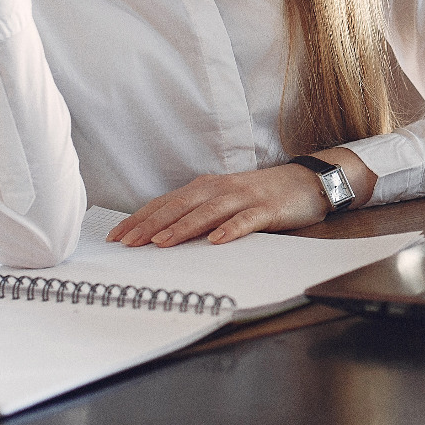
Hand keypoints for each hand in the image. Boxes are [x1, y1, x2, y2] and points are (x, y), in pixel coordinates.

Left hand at [110, 156, 372, 246]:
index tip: (116, 236)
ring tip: (161, 243)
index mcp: (207, 188)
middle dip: (151, 224)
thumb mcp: (226, 201)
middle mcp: (221, 188)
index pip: (166, 202)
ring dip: (183, 227)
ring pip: (207, 212)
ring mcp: (244, 197)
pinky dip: (230, 229)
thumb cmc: (262, 196)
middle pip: (180, 205)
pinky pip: (246, 220)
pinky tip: (216, 241)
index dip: (140, 218)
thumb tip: (162, 236)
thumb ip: (200, 214)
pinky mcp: (267, 208)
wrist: (308, 181)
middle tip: (127, 243)